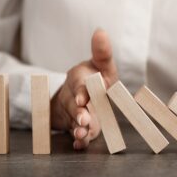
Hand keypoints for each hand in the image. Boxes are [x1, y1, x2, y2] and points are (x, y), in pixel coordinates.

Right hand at [50, 29, 117, 149]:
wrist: (81, 93)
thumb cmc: (94, 77)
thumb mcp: (101, 64)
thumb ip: (102, 53)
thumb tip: (101, 31)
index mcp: (79, 80)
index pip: (79, 85)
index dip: (81, 91)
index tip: (83, 98)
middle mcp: (74, 97)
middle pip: (74, 106)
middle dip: (78, 113)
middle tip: (84, 120)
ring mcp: (74, 113)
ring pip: (73, 121)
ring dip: (77, 129)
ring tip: (82, 135)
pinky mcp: (77, 126)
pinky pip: (75, 134)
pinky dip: (78, 141)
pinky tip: (81, 145)